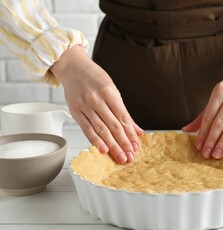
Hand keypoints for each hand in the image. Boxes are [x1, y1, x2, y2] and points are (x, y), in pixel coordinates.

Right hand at [50, 45, 142, 163]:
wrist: (73, 68)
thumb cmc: (95, 78)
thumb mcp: (113, 90)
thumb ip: (124, 112)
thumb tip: (138, 130)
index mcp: (109, 92)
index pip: (123, 118)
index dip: (130, 134)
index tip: (136, 145)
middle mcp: (97, 99)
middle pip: (113, 126)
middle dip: (123, 143)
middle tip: (130, 156)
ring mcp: (85, 106)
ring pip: (101, 130)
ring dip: (112, 145)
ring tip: (120, 156)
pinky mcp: (75, 112)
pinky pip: (87, 129)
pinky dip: (95, 141)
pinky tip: (103, 150)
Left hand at [182, 50, 222, 158]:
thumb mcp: (216, 98)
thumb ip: (203, 115)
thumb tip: (186, 130)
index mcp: (219, 91)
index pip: (209, 115)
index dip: (203, 132)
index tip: (199, 146)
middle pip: (220, 121)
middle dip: (212, 139)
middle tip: (207, 154)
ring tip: (218, 153)